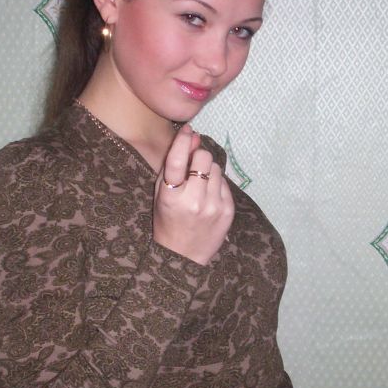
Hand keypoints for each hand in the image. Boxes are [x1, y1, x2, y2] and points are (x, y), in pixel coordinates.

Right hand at [153, 124, 234, 264]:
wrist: (183, 257)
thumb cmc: (166, 221)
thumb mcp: (160, 194)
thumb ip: (172, 164)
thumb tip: (193, 136)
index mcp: (171, 197)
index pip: (178, 160)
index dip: (183, 141)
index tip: (188, 131)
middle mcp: (194, 201)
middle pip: (204, 158)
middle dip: (198, 157)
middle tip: (193, 167)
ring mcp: (213, 207)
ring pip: (216, 168)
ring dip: (208, 171)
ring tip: (199, 186)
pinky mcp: (228, 211)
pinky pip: (225, 183)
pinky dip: (216, 185)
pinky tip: (208, 197)